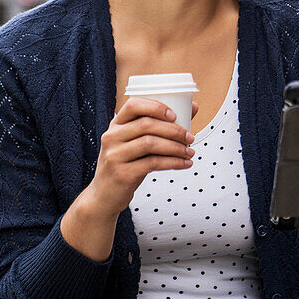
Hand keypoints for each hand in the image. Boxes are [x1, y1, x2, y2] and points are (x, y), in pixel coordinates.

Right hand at [83, 97, 197, 218]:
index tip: (175, 115)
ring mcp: (115, 155)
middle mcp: (112, 137)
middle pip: (146, 124)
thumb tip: (193, 107)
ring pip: (150, 143)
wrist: (105, 194)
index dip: (156, 107)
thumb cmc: (126, 163)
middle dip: (173, 130)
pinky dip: (173, 162)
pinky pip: (153, 163)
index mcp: (116, 124)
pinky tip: (183, 164)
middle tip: (189, 137)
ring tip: (189, 152)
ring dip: (175, 147)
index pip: (133, 105)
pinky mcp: (123, 173)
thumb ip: (160, 126)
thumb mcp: (135, 142)